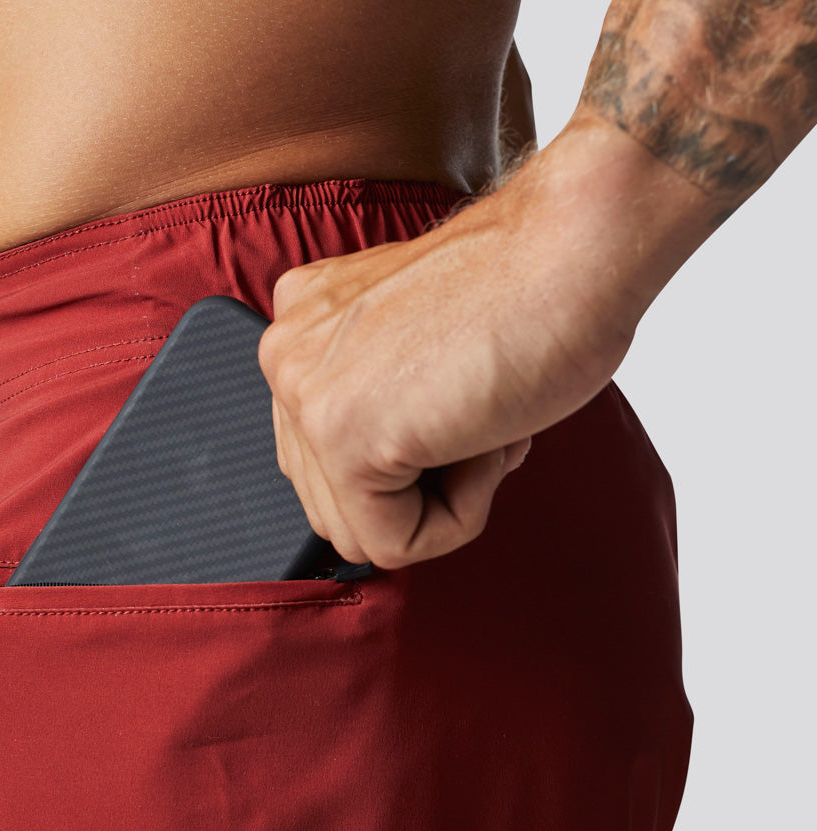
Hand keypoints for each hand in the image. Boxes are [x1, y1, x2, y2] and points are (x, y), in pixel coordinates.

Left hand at [258, 138, 640, 570]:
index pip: (323, 462)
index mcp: (302, 331)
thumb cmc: (528, 294)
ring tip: (481, 424)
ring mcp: (307, 397)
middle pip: (333, 504)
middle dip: (417, 486)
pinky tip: (486, 442)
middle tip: (476, 417)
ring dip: (440, 500)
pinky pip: (394, 544)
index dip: (407, 462)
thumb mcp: (416, 350)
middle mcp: (288, 358)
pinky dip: (459, 516)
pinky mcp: (344, 437)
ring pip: (359, 531)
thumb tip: (380, 485)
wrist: (576, 251)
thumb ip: (375, 403)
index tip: (457, 405)